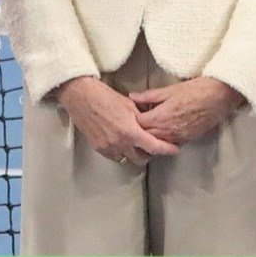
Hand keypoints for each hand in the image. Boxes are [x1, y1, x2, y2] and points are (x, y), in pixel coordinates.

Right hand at [56, 77, 180, 164]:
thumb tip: (152, 124)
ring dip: (133, 153)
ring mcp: (108, 148)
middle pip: (141, 159)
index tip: (174, 150)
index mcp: (130, 131)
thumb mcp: (129, 105)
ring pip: (127, 159)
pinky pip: (114, 156)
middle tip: (151, 145)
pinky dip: (120, 151)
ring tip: (134, 142)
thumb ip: (142, 118)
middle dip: (149, 154)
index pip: (154, 147)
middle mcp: (120, 143)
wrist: (81, 97)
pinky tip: (120, 140)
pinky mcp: (98, 148)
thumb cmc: (105, 96)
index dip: (167, 150)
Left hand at [132, 77, 242, 146]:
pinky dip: (164, 139)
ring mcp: (178, 138)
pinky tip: (164, 130)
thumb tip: (132, 97)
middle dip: (140, 130)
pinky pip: (171, 143)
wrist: (219, 97)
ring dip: (152, 137)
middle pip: (146, 136)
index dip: (132, 118)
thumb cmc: (196, 90)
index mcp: (160, 117)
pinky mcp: (188, 139)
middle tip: (137, 121)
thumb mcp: (170, 90)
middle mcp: (168, 131)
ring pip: (158, 142)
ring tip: (149, 127)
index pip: (138, 124)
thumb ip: (149, 96)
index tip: (132, 112)